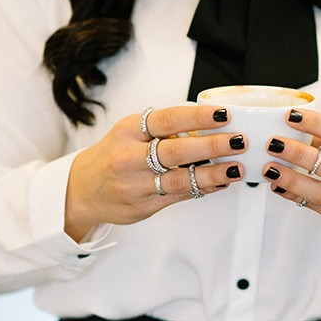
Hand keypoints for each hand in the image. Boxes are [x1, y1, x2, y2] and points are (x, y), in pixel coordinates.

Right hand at [64, 105, 245, 241]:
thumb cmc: (113, 156)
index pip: (167, 119)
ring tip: (236, 167)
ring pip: (179, 178)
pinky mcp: (143, 206)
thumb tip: (207, 125)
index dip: (198, 116)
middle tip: (239, 141)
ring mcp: (135, 184)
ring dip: (213, 173)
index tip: (224, 114)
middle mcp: (129, 157)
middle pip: (176, 150)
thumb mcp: (129, 133)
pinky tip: (220, 182)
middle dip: (212, 145)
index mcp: (128, 131)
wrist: (81, 191)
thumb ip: (162, 130)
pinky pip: (178, 195)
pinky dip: (203, 188)